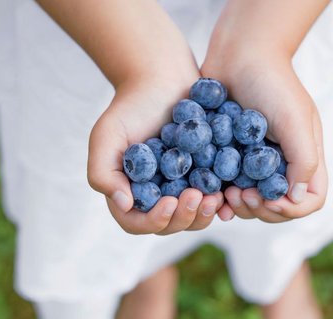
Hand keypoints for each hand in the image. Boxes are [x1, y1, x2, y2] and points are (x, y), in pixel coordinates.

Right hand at [87, 72, 224, 234]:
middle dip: (184, 217)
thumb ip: (102, 172)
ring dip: (204, 213)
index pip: (137, 223)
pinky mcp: (205, 178)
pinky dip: (221, 202)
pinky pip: (214, 199)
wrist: (163, 79)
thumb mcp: (107, 136)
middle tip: (197, 197)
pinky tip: (230, 194)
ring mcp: (182, 189)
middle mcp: (155, 196)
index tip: (169, 203)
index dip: (154, 221)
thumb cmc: (130, 107)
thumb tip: (125, 205)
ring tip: (215, 197)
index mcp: (129, 193)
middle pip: (169, 225)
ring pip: (194, 217)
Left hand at [203, 49, 327, 222]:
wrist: (238, 53)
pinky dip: (218, 195)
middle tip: (239, 196)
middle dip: (259, 209)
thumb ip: (303, 160)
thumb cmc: (272, 83)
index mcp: (304, 156)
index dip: (292, 209)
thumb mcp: (296, 120)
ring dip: (237, 206)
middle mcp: (281, 163)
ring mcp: (253, 162)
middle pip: (277, 207)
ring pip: (250, 202)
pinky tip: (210, 194)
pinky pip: (225, 186)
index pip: (310, 200)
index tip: (270, 199)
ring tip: (223, 194)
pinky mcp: (228, 156)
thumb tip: (296, 199)